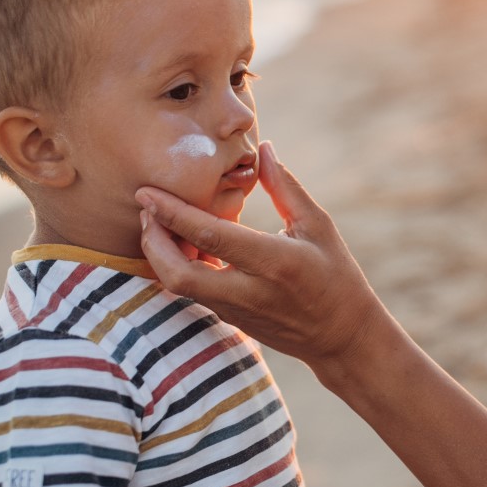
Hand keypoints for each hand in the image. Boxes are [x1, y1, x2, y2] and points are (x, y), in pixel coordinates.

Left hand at [136, 142, 390, 376]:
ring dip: (160, 253)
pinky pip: (192, 290)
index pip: (210, 236)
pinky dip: (178, 266)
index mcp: (275, 262)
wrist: (342, 336)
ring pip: (179, 285)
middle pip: (179, 273)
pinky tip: (181, 243)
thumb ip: (286, 187)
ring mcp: (236, 310)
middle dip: (151, 240)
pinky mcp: (230, 319)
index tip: (147, 192)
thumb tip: (263, 149)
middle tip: (145, 210)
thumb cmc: (336, 275)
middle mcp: (249, 291)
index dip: (173, 213)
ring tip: (157, 222)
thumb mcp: (318, 226)